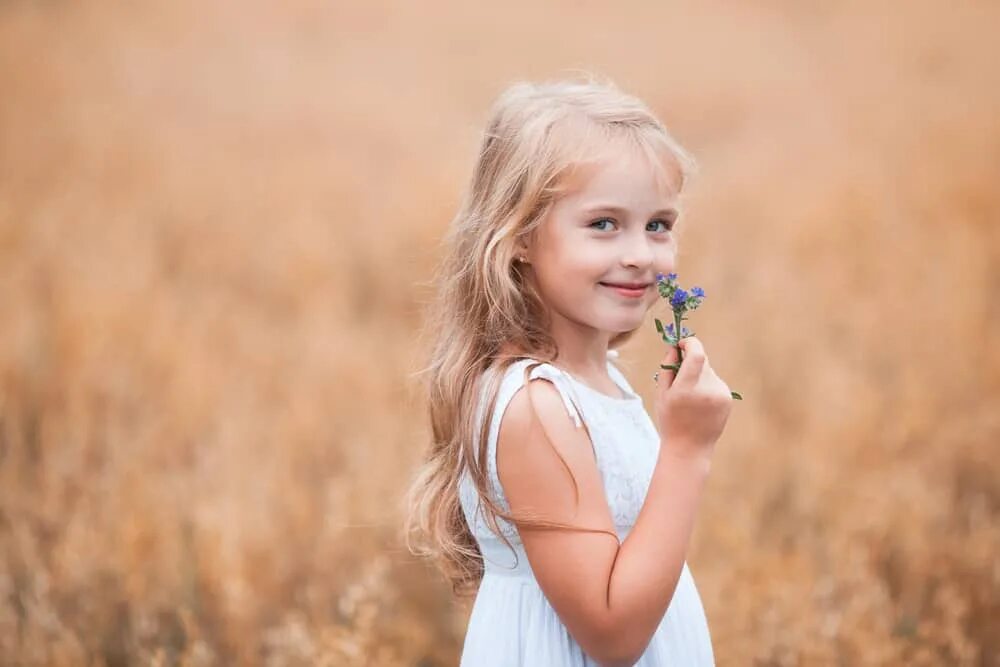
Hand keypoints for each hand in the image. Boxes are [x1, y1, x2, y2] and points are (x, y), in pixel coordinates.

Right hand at [653, 336, 732, 460]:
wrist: (689, 447)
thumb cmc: (670, 420)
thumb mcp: (661, 394)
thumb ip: (667, 367)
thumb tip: (675, 347)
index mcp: (687, 388)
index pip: (697, 354)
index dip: (690, 343)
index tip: (682, 344)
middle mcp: (708, 389)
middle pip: (702, 361)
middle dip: (691, 361)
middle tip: (680, 373)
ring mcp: (721, 394)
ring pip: (709, 371)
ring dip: (699, 374)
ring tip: (690, 395)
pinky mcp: (728, 399)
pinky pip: (715, 382)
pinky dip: (707, 385)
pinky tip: (700, 402)